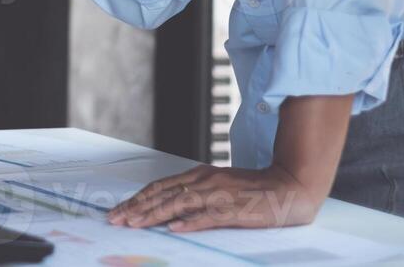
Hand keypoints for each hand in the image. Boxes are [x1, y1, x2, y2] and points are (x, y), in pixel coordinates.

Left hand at [107, 163, 324, 231]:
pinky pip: (208, 216)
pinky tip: (173, 228)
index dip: (137, 199)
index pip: (160, 187)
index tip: (118, 211)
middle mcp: (204, 181)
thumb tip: (171, 212)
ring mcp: (219, 194)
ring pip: (178, 203)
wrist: (289, 186)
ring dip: (153, 214)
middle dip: (136, 207)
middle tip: (115, 219)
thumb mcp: (219, 188)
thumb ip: (196, 196)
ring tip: (134, 223)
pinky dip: (189, 222)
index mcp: (199, 175)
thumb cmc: (253, 191)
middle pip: (162, 194)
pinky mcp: (235, 209)